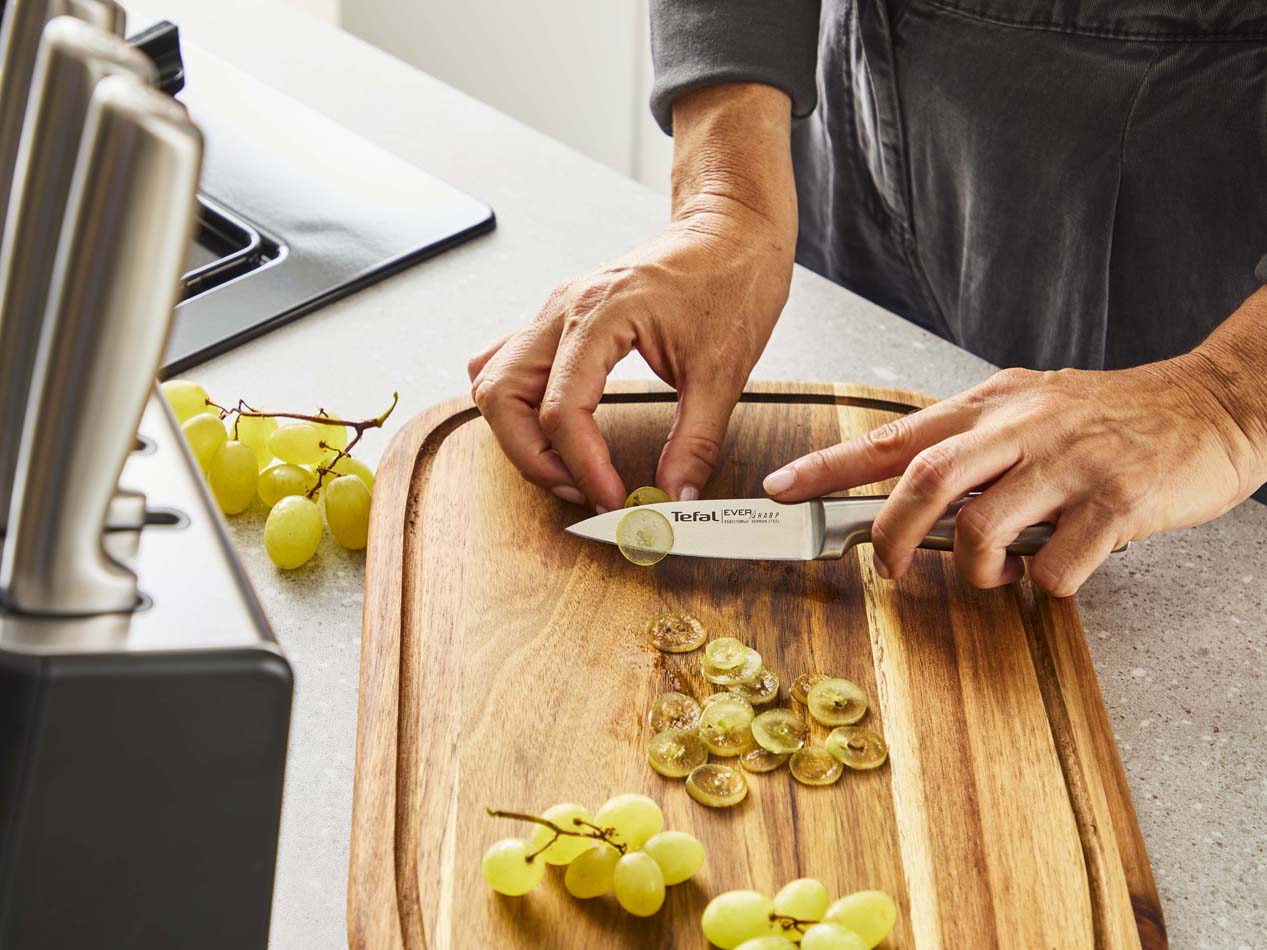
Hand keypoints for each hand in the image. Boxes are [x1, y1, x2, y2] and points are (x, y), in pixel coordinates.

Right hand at [469, 84, 796, 510]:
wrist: (731, 226)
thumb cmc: (730, 277)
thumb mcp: (724, 371)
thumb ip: (695, 441)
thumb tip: (675, 496)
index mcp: (600, 314)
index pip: (561, 410)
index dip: (583, 467)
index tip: (613, 501)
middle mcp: (563, 309)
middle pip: (501, 396)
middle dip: (533, 457)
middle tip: (581, 490)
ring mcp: (555, 310)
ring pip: (492, 380)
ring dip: (517, 434)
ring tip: (567, 467)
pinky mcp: (560, 318)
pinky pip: (508, 363)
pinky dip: (519, 405)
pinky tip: (557, 429)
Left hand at [762, 358, 1266, 595]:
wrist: (1212, 405)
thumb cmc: (1113, 416)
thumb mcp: (1031, 407)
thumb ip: (974, 445)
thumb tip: (912, 495)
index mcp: (991, 404)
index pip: (891, 437)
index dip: (827, 467)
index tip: (779, 490)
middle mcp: (1022, 427)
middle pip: (924, 482)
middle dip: (887, 535)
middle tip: (883, 567)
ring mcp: (1069, 464)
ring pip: (982, 529)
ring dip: (972, 569)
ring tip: (992, 573)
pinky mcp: (1117, 503)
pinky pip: (1057, 567)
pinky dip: (1043, 585)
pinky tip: (1056, 571)